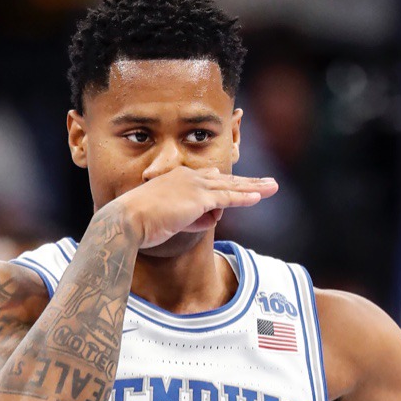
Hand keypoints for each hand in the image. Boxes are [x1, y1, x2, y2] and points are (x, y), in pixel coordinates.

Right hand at [113, 167, 277, 247]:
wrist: (127, 220)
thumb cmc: (142, 222)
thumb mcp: (171, 218)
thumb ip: (194, 216)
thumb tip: (214, 218)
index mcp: (178, 179)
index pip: (208, 180)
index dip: (226, 184)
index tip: (239, 183)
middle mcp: (188, 178)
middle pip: (226, 180)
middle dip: (249, 182)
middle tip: (268, 182)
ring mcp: (195, 187)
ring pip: (231, 187)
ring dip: (254, 188)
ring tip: (273, 188)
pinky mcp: (199, 199)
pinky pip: (228, 198)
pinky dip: (245, 198)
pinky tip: (259, 198)